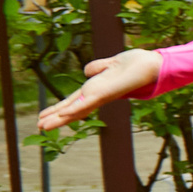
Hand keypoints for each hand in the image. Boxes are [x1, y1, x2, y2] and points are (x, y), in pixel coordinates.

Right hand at [35, 49, 160, 129]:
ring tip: (44, 126)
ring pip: (78, 109)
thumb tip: (85, 71)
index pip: (74, 101)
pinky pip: (90, 102)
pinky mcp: (110, 92)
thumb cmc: (136, 65)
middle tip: (39, 127)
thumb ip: (97, 68)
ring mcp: (104, 95)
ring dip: (61, 117)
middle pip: (73, 108)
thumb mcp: (110, 64)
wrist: (153, 64)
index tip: (44, 116)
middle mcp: (99, 95)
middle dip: (56, 117)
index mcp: (97, 89)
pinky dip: (77, 108)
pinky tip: (65, 114)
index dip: (59, 109)